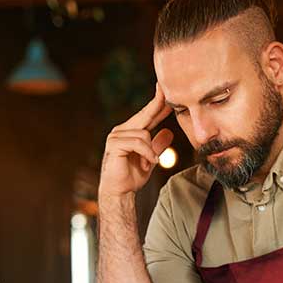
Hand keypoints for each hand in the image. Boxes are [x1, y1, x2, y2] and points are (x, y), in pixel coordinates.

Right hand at [99, 84, 174, 198]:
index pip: (146, 115)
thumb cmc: (132, 176)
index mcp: (130, 132)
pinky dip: (147, 153)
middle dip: (157, 105)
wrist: (120, 192)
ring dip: (151, 151)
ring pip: (144, 134)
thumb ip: (158, 145)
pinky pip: (138, 142)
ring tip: (149, 163)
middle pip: (144, 115)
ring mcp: (116, 136)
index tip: (165, 91)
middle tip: (165, 91)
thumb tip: (168, 132)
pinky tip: (148, 163)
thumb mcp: (150, 158)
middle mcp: (121, 131)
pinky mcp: (114, 144)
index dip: (157, 103)